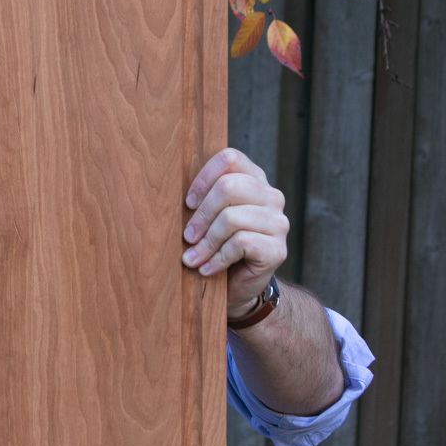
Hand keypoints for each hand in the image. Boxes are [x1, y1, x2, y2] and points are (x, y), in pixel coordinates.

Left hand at [181, 148, 288, 317]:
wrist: (239, 287)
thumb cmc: (217, 245)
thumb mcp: (208, 217)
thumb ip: (200, 198)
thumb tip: (167, 186)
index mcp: (254, 179)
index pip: (230, 158)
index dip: (203, 179)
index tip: (188, 203)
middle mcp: (271, 196)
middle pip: (229, 186)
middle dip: (201, 215)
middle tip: (187, 237)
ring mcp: (278, 222)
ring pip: (231, 218)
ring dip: (205, 242)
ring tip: (191, 258)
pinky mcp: (277, 249)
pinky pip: (240, 243)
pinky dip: (217, 258)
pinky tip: (206, 269)